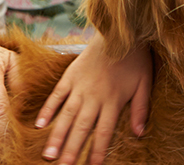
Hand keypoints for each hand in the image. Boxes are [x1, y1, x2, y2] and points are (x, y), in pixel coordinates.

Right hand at [34, 33, 152, 164]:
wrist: (120, 31)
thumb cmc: (136, 58)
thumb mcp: (145, 83)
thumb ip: (140, 109)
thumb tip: (139, 133)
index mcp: (113, 100)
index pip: (104, 132)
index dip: (98, 151)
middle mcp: (94, 96)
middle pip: (82, 128)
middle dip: (72, 150)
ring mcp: (80, 86)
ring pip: (67, 115)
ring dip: (57, 136)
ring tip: (49, 155)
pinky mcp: (70, 75)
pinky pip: (56, 95)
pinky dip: (48, 110)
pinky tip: (39, 125)